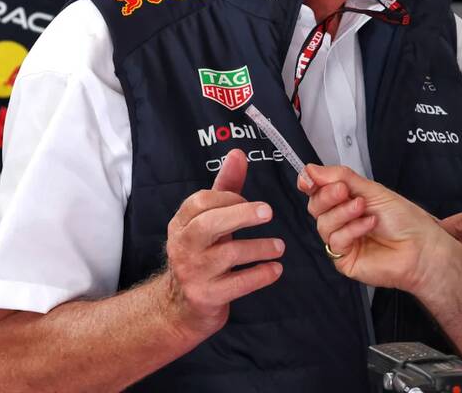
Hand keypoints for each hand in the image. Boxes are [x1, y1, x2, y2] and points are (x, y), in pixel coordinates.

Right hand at [164, 150, 283, 336]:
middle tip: (268, 212)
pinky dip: (259, 275)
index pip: (200, 202)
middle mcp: (183, 246)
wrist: (181, 308)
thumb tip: (237, 153)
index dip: (227, 197)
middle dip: (240, 215)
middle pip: (208, 224)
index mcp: (181, 224)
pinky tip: (275, 269)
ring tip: (280, 247)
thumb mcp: (209, 221)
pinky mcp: (206, 297)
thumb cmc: (202, 254)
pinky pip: (237, 284)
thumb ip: (224, 187)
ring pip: (227, 255)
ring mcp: (193, 273)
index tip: (248, 201)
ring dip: (259, 247)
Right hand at [297, 164, 456, 294]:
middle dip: (327, 195)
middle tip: (344, 191)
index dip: (310, 183)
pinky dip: (352, 230)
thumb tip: (311, 169)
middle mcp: (342, 220)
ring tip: (363, 208)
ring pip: (323, 223)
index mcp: (347, 201)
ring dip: (343, 212)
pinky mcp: (343, 259)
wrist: (422, 246)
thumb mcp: (373, 190)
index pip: (319, 190)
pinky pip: (335, 241)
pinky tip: (368, 225)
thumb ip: (341, 177)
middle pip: (315, 205)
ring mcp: (342, 240)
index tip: (309, 178)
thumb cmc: (405, 220)